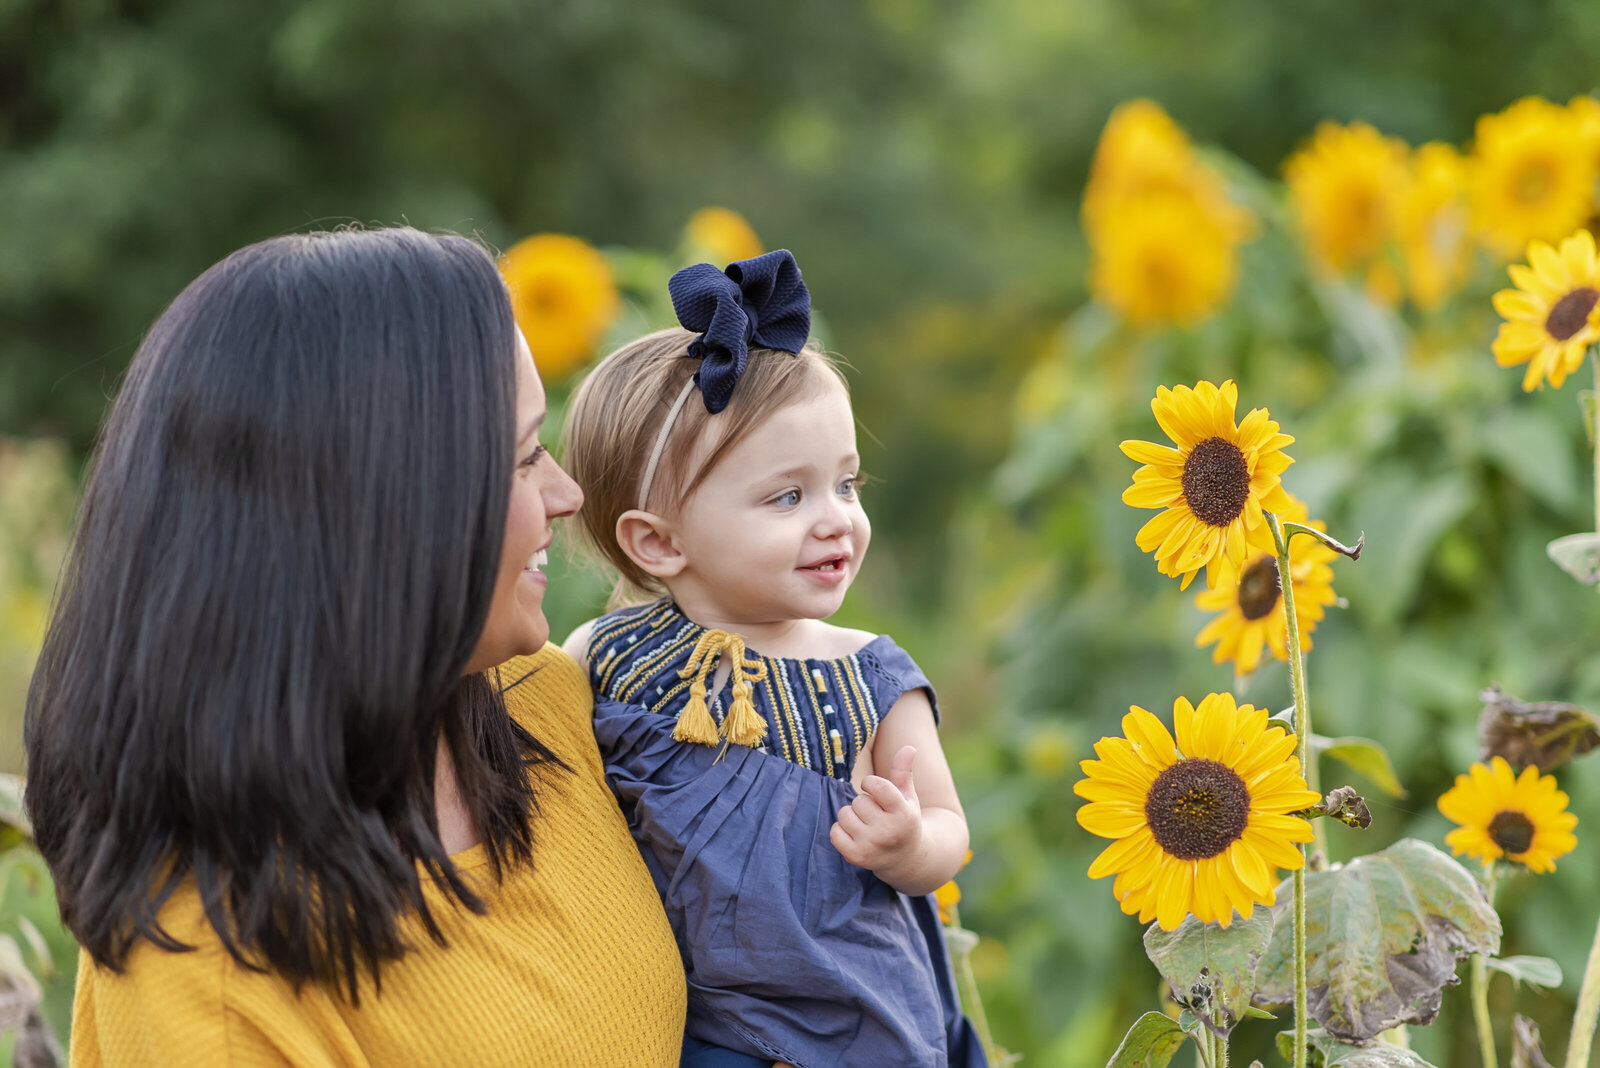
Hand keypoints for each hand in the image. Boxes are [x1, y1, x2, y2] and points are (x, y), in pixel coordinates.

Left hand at [829, 745, 922, 874]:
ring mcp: (871, 846)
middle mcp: (888, 832)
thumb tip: (908, 748)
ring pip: (844, 814)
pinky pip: (834, 832)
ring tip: (866, 824)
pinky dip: (840, 830)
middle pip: (859, 801)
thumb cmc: (904, 819)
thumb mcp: (908, 797)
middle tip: (876, 814)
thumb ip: (904, 772)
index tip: (875, 790)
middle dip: (864, 803)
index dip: (871, 784)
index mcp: (904, 814)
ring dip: (852, 815)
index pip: (877, 786)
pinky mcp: (856, 857)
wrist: (905, 859)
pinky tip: (855, 835)